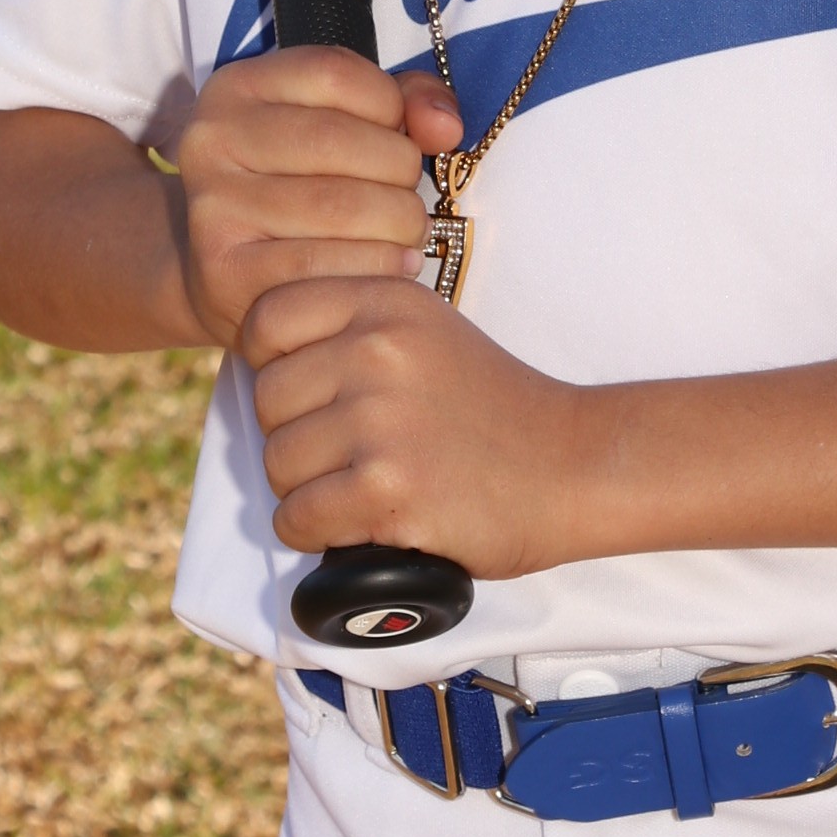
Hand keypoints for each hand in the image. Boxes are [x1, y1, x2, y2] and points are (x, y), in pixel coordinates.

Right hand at [166, 50, 459, 354]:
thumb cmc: (304, 190)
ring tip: (406, 236)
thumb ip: (406, 103)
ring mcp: (213, 207)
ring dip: (400, 227)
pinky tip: (393, 270)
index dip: (390, 106)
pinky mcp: (225, 272)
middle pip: (343, 142)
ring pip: (343, 207)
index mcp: (237, 87)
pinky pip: (328, 266)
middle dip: (401, 176)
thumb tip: (445, 126)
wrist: (230, 278)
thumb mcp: (345, 124)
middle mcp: (211, 139)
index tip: (397, 138)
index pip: (336, 72)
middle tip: (408, 201)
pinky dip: (381, 269)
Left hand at [244, 274, 613, 585]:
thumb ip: (355, 326)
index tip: (308, 392)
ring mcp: (382, 421)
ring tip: (362, 486)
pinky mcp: (388, 490)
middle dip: (294, 434)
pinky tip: (359, 524)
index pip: (266, 320)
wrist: (573, 466)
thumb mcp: (428, 331)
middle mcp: (377, 351)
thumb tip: (263, 357)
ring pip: (276, 462)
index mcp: (384, 302)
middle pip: (265, 398)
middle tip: (347, 452)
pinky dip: (315, 533)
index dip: (271, 362)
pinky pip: (297, 517)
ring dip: (306, 488)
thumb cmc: (494, 408)